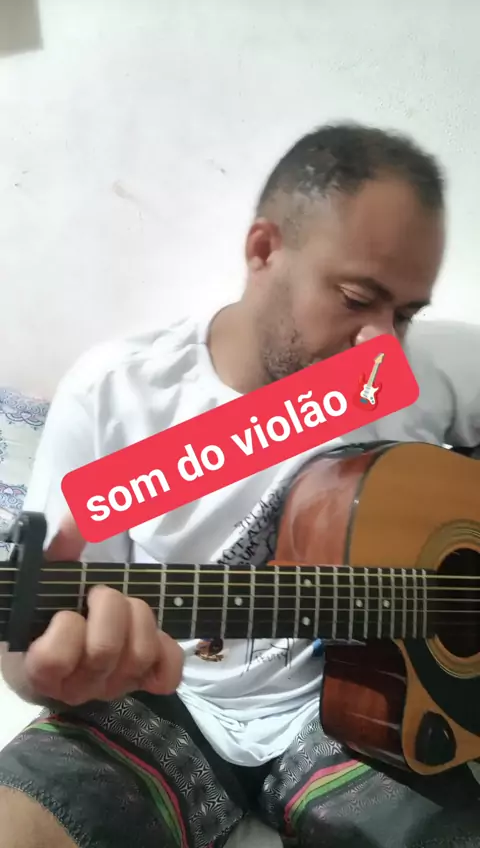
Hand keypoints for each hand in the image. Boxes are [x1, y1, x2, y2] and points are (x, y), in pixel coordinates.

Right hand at [2, 515, 183, 706]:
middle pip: (105, 650)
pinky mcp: (143, 683)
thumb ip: (61, 546)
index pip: (54, 658)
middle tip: (99, 596)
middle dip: (108, 609)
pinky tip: (154, 636)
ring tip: (125, 607)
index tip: (65, 611)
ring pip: (139, 656)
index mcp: (41, 669)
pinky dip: (167, 652)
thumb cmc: (50, 611)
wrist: (64, 645)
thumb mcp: (48, 577)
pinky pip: (167, 676)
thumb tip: (78, 515)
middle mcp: (78, 687)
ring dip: (139, 620)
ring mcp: (113, 687)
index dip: (65, 626)